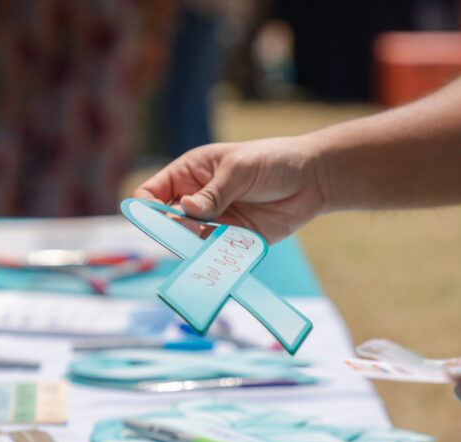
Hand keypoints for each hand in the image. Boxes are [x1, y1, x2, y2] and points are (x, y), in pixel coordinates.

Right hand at [131, 137, 327, 242]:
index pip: (150, 194)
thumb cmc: (273, 161)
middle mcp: (194, 201)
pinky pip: (214, 256)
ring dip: (195, 248)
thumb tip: (186, 210)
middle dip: (172, 232)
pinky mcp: (232, 242)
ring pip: (188, 244)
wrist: (313, 180)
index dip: (146, 208)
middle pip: (165, 225)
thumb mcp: (240, 169)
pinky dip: (216, 260)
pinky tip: (226, 257)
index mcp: (188, 175)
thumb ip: (213, 192)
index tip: (158, 218)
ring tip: (215, 242)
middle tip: (194, 231)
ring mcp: (212, 223)